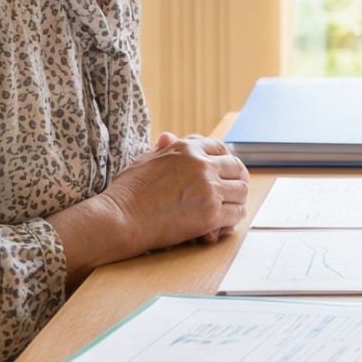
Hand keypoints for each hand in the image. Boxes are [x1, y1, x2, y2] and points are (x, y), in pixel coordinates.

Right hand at [48, 133, 249, 286]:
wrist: (120, 218)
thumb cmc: (127, 192)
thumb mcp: (145, 160)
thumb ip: (163, 149)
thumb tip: (168, 136)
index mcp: (187, 149)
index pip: (220, 148)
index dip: (226, 161)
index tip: (225, 173)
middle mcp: (202, 165)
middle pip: (237, 168)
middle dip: (237, 180)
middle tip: (233, 193)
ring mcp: (209, 189)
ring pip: (241, 191)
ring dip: (237, 201)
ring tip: (229, 209)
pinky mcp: (211, 214)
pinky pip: (236, 214)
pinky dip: (232, 220)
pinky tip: (223, 224)